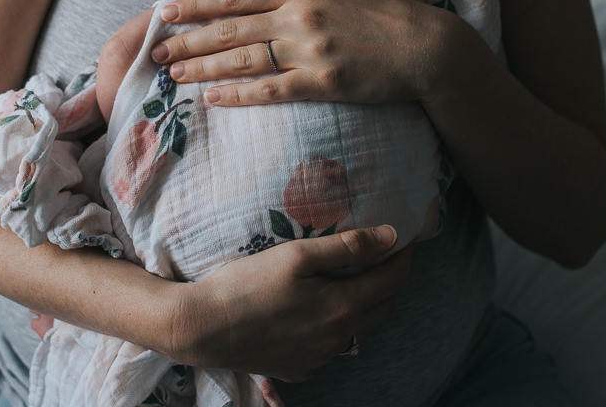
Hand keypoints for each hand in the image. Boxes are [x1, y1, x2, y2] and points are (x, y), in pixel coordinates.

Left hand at [152, 0, 448, 106]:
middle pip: (230, 29)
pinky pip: (272, 91)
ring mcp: (311, 52)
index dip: (196, 5)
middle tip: (156, 50)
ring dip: (204, 67)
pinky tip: (213, 99)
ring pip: (244, 60)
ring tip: (174, 74)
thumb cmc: (388, 7)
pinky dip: (240, 95)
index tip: (166, 12)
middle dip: (189, 40)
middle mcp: (299, 18)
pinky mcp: (324, 84)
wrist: (428, 48)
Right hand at [168, 225, 411, 382]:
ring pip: (357, 330)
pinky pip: (329, 348)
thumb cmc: (247, 284)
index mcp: (343, 307)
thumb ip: (347, 246)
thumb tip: (390, 237)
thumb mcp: (296, 255)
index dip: (401, 256)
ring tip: (343, 280)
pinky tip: (311, 310)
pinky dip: (332, 327)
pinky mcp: (299, 370)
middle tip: (377, 256)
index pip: (392, 280)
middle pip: (382, 308)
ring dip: (361, 305)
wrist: (204, 329)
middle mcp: (339, 339)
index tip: (400, 237)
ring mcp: (319, 359)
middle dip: (387, 280)